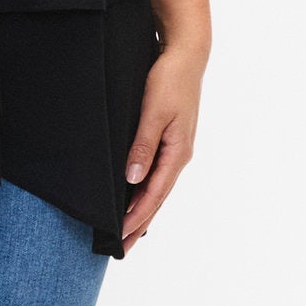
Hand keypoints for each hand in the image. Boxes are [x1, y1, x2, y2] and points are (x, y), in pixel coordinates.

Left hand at [120, 41, 205, 246]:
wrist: (186, 56)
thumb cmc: (169, 81)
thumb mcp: (153, 112)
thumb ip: (142, 146)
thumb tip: (132, 179)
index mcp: (177, 153)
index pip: (153, 195)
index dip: (136, 217)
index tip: (119, 237)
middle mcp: (179, 156)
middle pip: (157, 198)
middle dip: (138, 224)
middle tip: (121, 249)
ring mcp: (176, 149)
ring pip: (157, 189)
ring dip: (142, 211)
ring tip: (127, 233)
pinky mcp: (170, 141)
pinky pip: (157, 175)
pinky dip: (146, 192)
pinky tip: (137, 198)